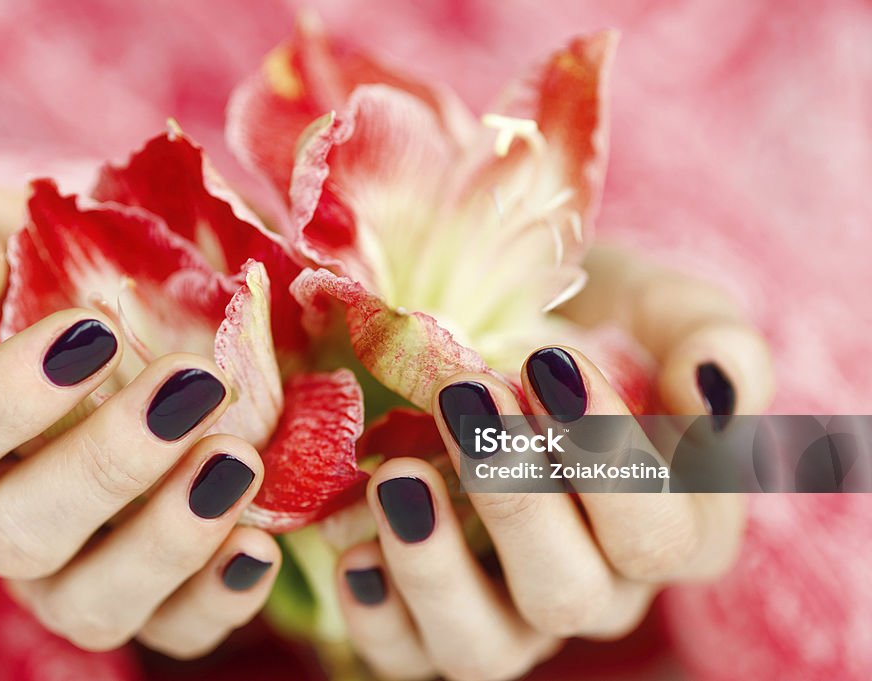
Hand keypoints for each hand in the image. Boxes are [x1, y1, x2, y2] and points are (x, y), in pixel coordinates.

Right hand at [0, 191, 280, 655]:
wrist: (126, 329)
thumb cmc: (50, 281)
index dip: (3, 398)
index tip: (96, 331)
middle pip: (15, 533)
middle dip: (108, 462)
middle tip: (196, 386)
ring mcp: (58, 574)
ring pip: (88, 603)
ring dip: (166, 540)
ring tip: (236, 463)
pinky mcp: (138, 599)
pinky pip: (167, 632)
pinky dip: (214, 599)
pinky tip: (258, 545)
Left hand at [333, 247, 774, 680]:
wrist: (522, 334)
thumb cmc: (602, 324)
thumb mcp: (662, 311)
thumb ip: (709, 340)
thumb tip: (713, 378)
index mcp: (678, 531)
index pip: (659, 534)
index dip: (607, 462)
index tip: (549, 365)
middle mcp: (601, 591)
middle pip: (570, 596)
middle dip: (514, 499)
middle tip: (464, 398)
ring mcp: (515, 616)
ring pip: (487, 649)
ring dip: (437, 570)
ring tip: (398, 480)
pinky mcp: (435, 620)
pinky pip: (410, 656)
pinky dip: (381, 617)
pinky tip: (356, 553)